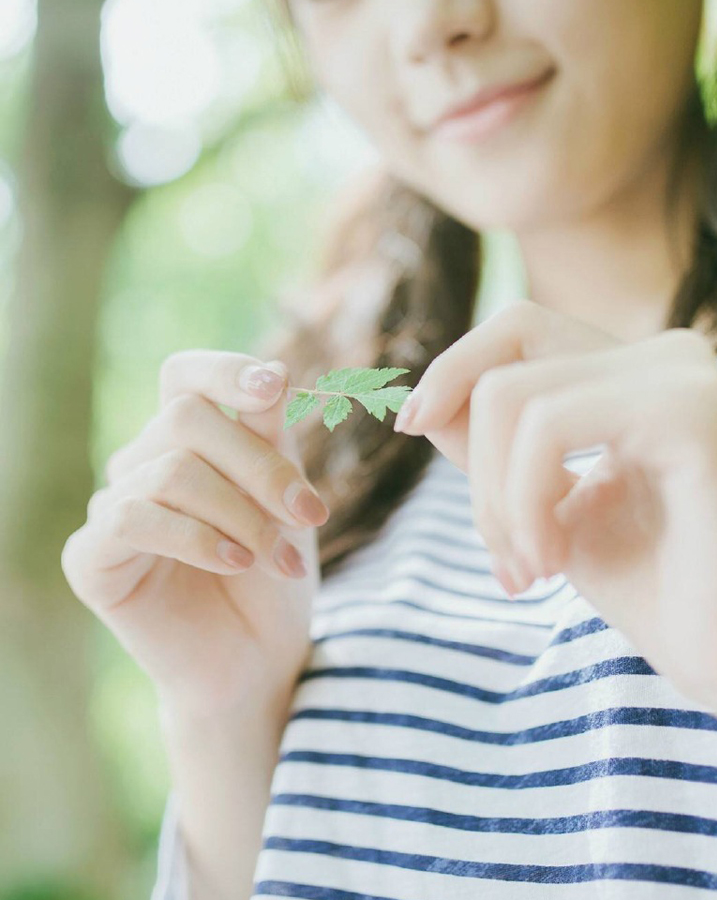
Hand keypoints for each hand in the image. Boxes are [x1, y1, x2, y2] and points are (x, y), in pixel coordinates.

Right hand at [61, 349, 329, 716]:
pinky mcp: (92, 557)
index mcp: (190, 442)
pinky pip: (135, 518)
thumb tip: (273, 372)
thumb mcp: (284, 497)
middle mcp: (143, 464)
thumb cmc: (274, 574)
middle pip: (188, 418)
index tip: (275, 389)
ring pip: (173, 470)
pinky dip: (198, 538)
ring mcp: (113, 508)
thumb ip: (271, 438)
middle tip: (311, 514)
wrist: (259, 658)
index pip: (185, 376)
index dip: (226, 371)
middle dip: (262, 466)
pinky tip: (236, 564)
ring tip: (282, 559)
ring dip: (244, 515)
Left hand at [393, 300, 716, 717]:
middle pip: (505, 361)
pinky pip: (548, 426)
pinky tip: (556, 560)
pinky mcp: (693, 411)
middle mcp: (666, 356)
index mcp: (638, 374)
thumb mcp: (553, 513)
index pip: (518, 332)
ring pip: (513, 397)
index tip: (410, 426)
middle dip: (475, 467)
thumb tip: (426, 405)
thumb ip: (497, 453)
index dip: (453, 368)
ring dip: (497, 500)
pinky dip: (526, 498)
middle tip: (505, 560)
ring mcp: (684, 375)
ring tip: (533, 570)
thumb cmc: (667, 594)